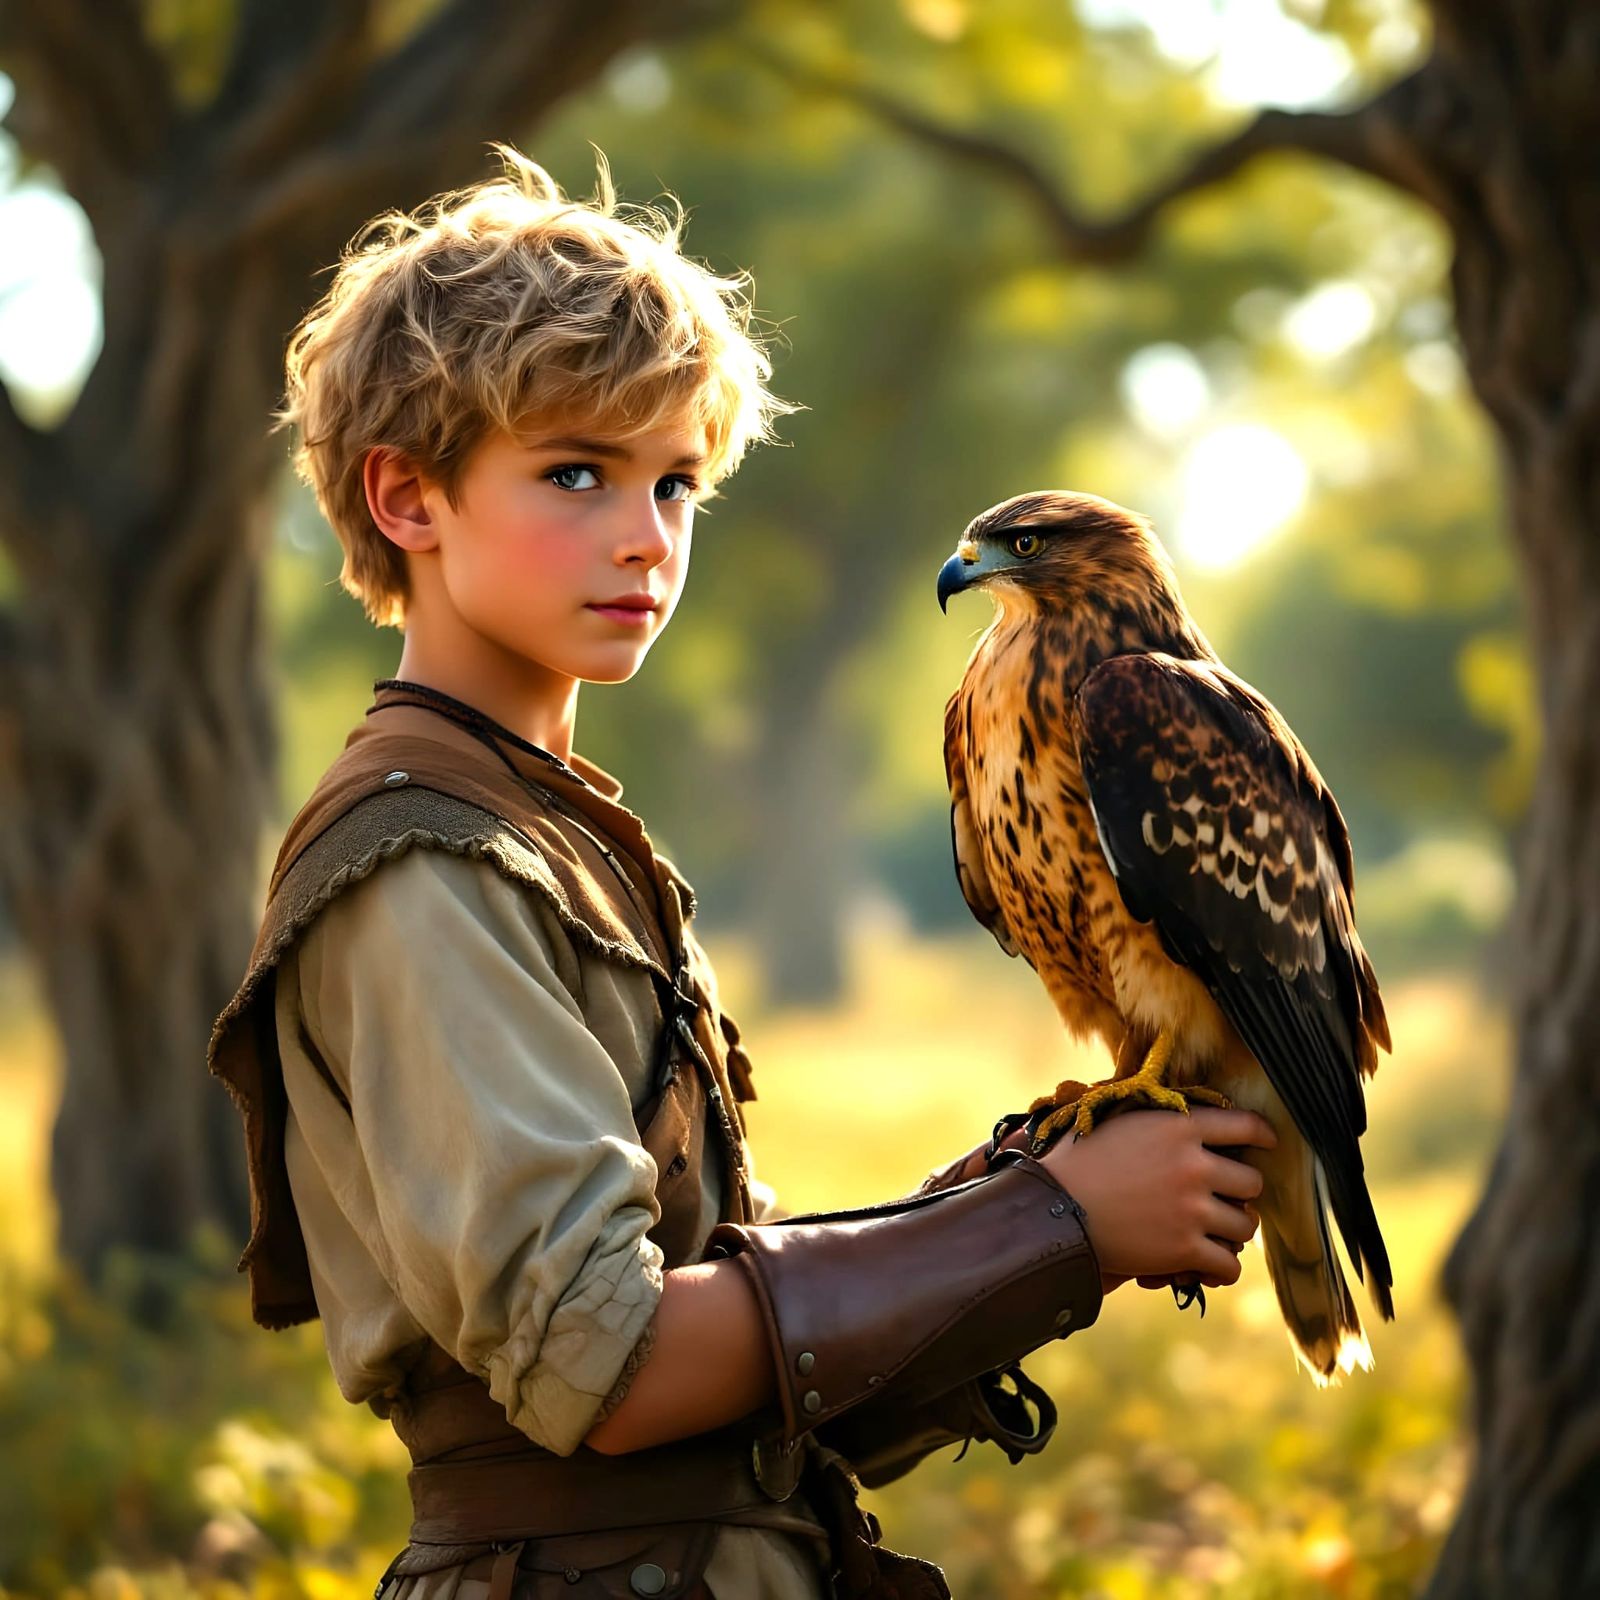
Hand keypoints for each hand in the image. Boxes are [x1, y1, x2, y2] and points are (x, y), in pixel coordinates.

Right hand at [1038, 1108, 1273, 1286]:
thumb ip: (1158, 1119)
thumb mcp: (1119, 1121)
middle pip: (1252, 1183)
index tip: (1266, 1144)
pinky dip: (1221, 1268)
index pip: (1246, 1126)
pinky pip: (1229, 1265)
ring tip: (1213, 1232)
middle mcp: (1193, 1165)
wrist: (1052, 1210)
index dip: (1262, 1136)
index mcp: (1179, 1126)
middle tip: (1223, 1198)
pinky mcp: (1184, 1249)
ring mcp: (1192, 1209)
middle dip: (1240, 1192)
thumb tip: (1184, 1115)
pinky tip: (1207, 1265)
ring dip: (1232, 1231)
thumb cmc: (1077, 1161)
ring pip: (1245, 1226)